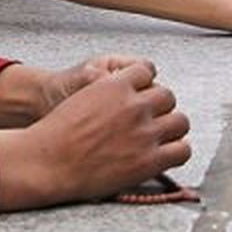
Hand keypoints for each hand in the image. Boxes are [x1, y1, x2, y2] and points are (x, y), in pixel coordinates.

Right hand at [0, 64, 190, 209]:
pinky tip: (166, 152)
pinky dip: (177, 150)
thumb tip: (118, 86)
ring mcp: (145, 133)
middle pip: (167, 95)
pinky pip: (182, 150)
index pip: (147, 69)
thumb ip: (105, 89)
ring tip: (162, 134)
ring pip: (180, 121)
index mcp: (115, 84)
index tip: (143, 91)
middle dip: (161, 105)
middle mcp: (134, 105)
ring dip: (172, 126)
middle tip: (153, 116)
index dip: (146, 82)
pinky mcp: (150, 160)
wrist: (48, 161)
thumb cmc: (57, 132)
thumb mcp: (81, 96)